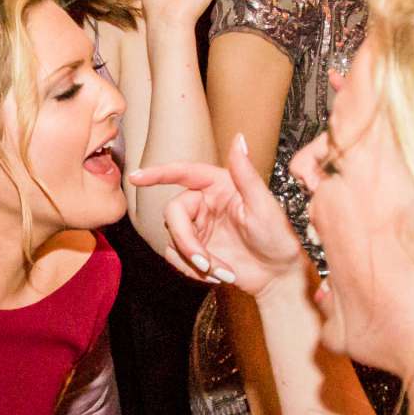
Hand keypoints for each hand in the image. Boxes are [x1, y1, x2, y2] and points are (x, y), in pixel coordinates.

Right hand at [130, 136, 306, 291]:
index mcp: (218, 184)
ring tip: (222, 272)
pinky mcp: (193, 249)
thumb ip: (246, 174)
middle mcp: (203, 203)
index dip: (158, 174)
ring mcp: (197, 227)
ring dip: (194, 260)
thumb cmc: (278, 237)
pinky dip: (193, 271)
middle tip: (205, 262)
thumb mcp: (264, 206)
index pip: (183, 173)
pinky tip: (217, 276)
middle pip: (173, 214)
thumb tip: (239, 139)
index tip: (136, 177)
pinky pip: (176, 257)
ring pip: (173, 239)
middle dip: (186, 241)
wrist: (277, 275)